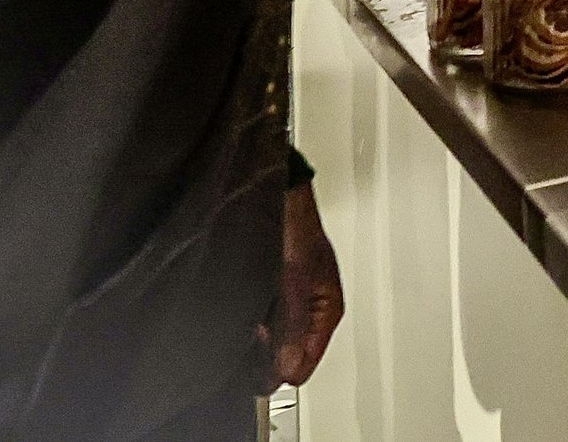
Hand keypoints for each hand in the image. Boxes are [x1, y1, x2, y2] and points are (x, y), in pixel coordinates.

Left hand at [263, 181, 343, 391]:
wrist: (278, 200)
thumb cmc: (295, 228)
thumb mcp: (295, 280)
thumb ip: (293, 325)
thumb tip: (287, 368)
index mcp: (326, 312)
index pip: (302, 368)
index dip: (276, 367)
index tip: (259, 351)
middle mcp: (309, 314)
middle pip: (285, 359)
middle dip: (264, 353)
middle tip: (252, 332)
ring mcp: (290, 306)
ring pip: (271, 345)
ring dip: (255, 340)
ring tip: (247, 318)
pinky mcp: (272, 298)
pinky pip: (261, 327)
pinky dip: (248, 325)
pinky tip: (241, 311)